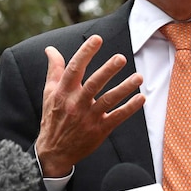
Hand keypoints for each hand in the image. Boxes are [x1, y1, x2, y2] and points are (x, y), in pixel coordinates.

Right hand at [36, 35, 144, 176]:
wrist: (54, 151)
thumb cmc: (53, 118)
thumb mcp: (49, 93)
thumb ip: (54, 70)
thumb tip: (51, 49)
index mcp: (63, 92)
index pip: (74, 69)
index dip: (85, 53)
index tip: (97, 39)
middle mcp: (75, 104)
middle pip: (93, 84)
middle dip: (107, 70)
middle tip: (121, 58)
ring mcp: (88, 118)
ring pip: (108, 100)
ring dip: (124, 88)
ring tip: (138, 77)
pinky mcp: (99, 130)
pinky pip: (117, 117)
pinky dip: (129, 108)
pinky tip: (141, 98)